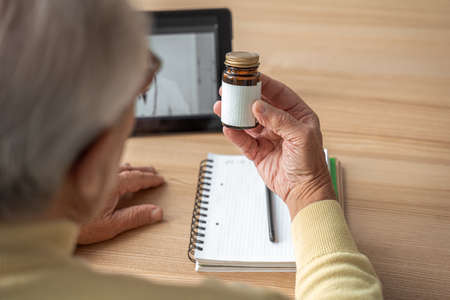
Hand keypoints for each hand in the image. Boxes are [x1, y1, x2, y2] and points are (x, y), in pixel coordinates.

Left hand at [77, 164, 164, 243]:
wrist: (49, 219)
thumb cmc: (79, 224)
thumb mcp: (111, 225)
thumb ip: (135, 217)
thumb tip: (158, 212)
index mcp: (113, 184)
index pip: (137, 178)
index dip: (150, 179)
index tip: (161, 180)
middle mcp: (103, 175)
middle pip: (128, 169)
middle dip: (142, 171)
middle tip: (154, 172)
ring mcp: (92, 174)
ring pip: (116, 167)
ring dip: (129, 168)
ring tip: (137, 169)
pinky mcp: (82, 176)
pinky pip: (104, 167)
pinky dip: (114, 168)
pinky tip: (111, 172)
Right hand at [214, 74, 334, 218]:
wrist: (304, 191)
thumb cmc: (310, 164)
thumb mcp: (300, 136)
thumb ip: (279, 119)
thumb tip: (258, 106)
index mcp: (297, 115)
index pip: (278, 93)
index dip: (264, 84)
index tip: (250, 77)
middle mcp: (281, 124)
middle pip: (259, 105)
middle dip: (244, 97)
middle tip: (230, 90)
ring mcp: (268, 137)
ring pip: (248, 121)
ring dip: (235, 114)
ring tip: (222, 107)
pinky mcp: (258, 151)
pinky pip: (243, 140)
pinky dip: (235, 134)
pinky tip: (228, 127)